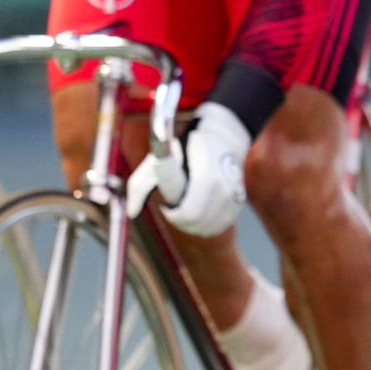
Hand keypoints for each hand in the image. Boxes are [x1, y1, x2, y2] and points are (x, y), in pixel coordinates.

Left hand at [128, 102, 249, 236]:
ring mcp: (233, 198)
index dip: (172, 214)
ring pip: (205, 228)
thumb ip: (140, 185)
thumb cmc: (186, 149)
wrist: (223, 141)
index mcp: (207, 178)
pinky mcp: (238, 205)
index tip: (165, 203)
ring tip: (186, 205)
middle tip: (172, 205)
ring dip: (190, 223)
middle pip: (194, 223)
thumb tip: (132, 212)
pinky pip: (216, 227)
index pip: (188, 212)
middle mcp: (223, 190)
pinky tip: (200, 210)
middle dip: (178, 218)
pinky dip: (204, 224)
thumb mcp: (159, 159)